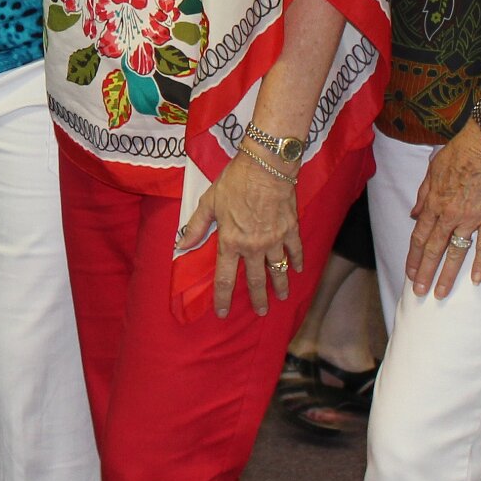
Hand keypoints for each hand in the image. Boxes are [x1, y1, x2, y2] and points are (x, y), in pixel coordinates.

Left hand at [179, 150, 300, 318]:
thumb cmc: (234, 182)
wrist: (265, 167)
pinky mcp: (290, 229)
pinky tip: (298, 270)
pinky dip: (297, 261)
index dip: (223, 298)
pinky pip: (295, 250)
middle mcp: (253, 247)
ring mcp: (274, 240)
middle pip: (256, 280)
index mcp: (231, 243)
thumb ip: (196, 226)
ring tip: (281, 297)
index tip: (222, 313)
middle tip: (261, 312)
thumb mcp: (209, 203)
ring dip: (280, 285)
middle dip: (258, 298)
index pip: (225, 278)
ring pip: (278, 269)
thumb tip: (181, 245)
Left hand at [406, 126, 480, 298]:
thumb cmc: (459, 152)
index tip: (409, 273)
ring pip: (456, 252)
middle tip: (419, 293)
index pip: (419, 236)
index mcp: (433, 203)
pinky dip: (480, 262)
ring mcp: (471, 218)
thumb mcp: (432, 170)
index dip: (413, 256)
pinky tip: (475, 279)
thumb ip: (422, 195)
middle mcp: (449, 214)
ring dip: (447, 274)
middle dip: (424, 272)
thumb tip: (413, 215)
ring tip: (440, 293)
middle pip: (433, 249)